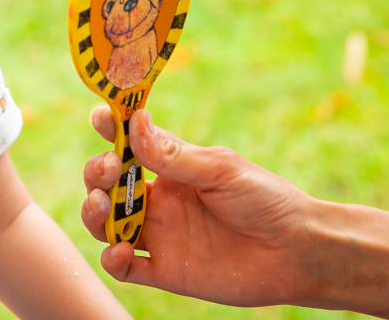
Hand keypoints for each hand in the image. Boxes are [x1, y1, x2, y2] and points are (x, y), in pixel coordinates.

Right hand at [80, 106, 319, 306]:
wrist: (296, 250)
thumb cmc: (266, 199)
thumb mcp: (220, 169)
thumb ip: (174, 155)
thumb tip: (136, 122)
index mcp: (173, 167)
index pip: (130, 144)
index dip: (110, 130)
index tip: (100, 118)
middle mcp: (161, 199)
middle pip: (108, 185)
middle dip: (97, 172)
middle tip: (110, 169)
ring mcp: (161, 235)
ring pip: (107, 223)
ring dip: (93, 213)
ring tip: (102, 207)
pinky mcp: (167, 270)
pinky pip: (126, 268)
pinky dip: (112, 260)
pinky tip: (120, 250)